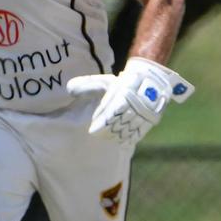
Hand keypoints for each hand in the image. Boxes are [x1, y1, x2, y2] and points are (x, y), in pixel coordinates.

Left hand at [66, 57, 193, 144]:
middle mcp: (133, 106)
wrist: (151, 79)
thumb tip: (69, 90)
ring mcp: (143, 114)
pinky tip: (123, 141)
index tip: (92, 130)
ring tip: (109, 138)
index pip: (109, 115)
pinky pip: (139, 133)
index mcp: (122, 96)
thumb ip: (87, 85)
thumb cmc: (124, 82)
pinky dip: (130, 138)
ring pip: (128, 131)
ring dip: (117, 136)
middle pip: (117, 125)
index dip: (100, 124)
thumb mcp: (105, 81)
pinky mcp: (150, 120)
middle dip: (107, 132)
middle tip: (99, 135)